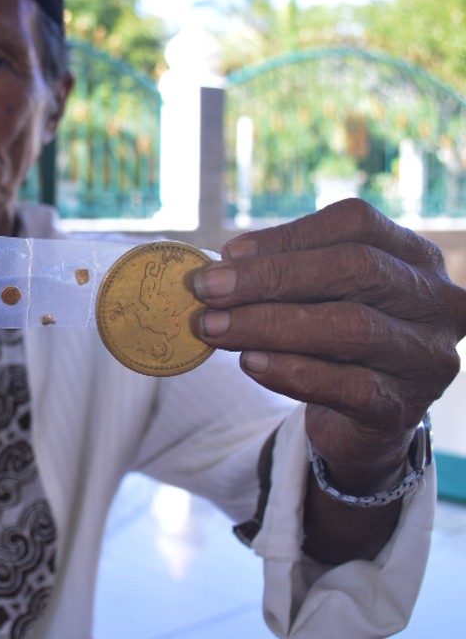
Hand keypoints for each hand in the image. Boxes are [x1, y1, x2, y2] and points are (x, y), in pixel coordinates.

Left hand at [193, 198, 465, 489]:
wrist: (357, 420)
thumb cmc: (329, 340)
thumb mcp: (312, 296)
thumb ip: (279, 274)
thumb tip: (219, 266)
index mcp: (414, 256)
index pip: (356, 225)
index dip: (288, 236)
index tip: (227, 253)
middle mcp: (436, 300)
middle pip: (356, 269)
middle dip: (271, 278)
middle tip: (208, 290)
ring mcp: (427, 356)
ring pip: (351, 327)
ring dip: (269, 324)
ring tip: (213, 328)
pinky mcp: (404, 408)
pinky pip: (347, 385)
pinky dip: (291, 371)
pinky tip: (250, 363)